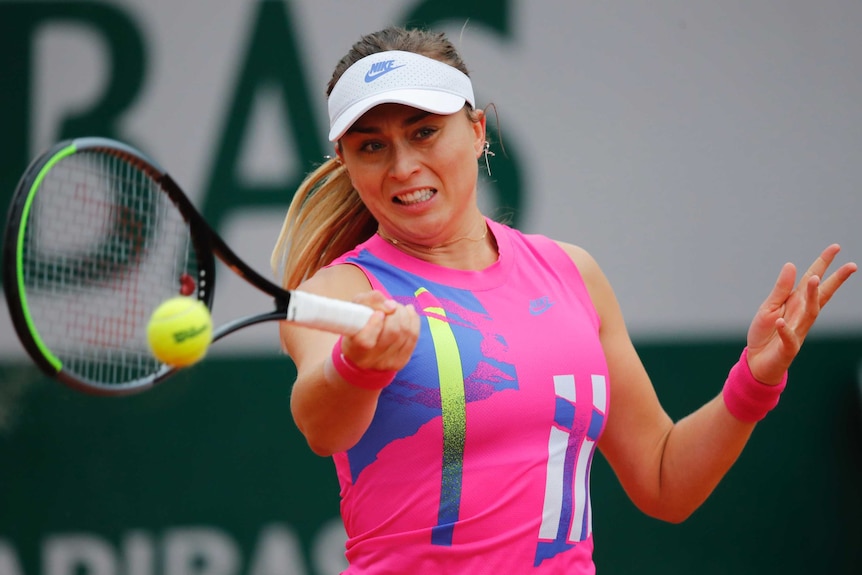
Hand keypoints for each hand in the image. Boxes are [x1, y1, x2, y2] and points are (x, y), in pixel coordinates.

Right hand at [340, 290, 419, 372]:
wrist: (363, 345)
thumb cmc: (358, 322)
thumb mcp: (357, 306)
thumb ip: (371, 300)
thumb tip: (392, 306)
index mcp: (353, 348)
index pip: (365, 341)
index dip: (375, 324)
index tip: (378, 313)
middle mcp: (370, 360)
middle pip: (392, 333)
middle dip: (395, 313)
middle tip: (391, 306)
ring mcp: (387, 363)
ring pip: (405, 333)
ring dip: (404, 314)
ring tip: (397, 308)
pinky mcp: (401, 362)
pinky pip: (414, 337)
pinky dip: (413, 320)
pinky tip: (408, 312)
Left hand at [746, 244, 856, 383]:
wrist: (756, 362)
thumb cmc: (764, 333)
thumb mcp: (769, 307)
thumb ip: (780, 289)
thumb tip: (792, 264)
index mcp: (796, 303)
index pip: (812, 280)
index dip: (823, 264)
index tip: (836, 247)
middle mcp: (801, 315)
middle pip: (821, 295)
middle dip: (835, 280)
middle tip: (851, 265)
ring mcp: (797, 331)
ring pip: (809, 313)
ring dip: (812, 297)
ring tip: (813, 280)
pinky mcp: (788, 348)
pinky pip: (788, 338)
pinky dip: (784, 330)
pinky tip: (779, 322)